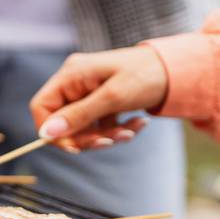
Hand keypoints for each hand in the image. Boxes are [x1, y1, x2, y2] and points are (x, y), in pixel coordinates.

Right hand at [29, 47, 168, 151]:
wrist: (178, 70)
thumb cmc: (145, 76)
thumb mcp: (112, 98)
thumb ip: (78, 116)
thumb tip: (45, 134)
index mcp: (71, 75)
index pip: (41, 106)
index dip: (51, 130)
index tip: (73, 148)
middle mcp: (75, 83)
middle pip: (63, 121)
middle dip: (87, 137)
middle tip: (110, 142)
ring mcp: (88, 92)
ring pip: (83, 127)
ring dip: (106, 136)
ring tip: (131, 132)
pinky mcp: (103, 101)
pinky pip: (99, 124)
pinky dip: (117, 130)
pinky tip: (138, 124)